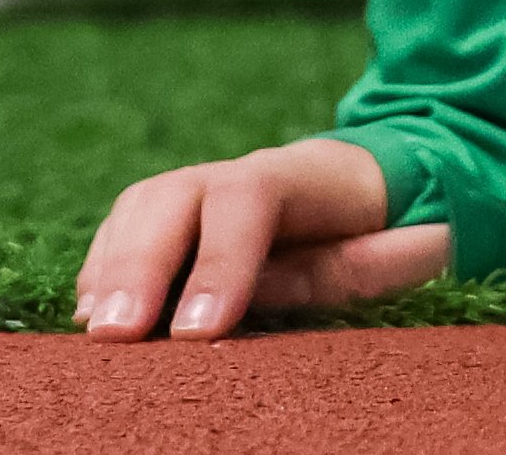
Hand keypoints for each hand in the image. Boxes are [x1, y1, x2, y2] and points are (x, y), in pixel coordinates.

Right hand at [74, 134, 450, 340]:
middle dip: (141, 264)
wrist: (371, 188)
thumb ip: (372, 260)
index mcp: (306, 175)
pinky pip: (127, 227)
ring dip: (112, 266)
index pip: (251, 198)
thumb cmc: (390, 227)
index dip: (220, 262)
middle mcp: (242, 172)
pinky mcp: (176, 217)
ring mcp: (204, 188)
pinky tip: (92, 314)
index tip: (198, 333)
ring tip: (96, 329)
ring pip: (143, 205)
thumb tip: (298, 283)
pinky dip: (104, 267)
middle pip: (176, 195)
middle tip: (118, 333)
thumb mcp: (412, 240)